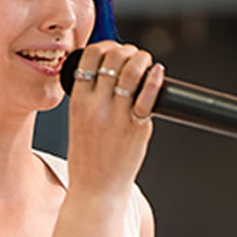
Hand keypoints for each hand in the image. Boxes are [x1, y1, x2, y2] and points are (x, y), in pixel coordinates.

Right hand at [66, 41, 163, 200]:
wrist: (96, 190)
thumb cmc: (88, 160)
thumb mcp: (78, 124)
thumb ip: (90, 100)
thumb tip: (109, 77)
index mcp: (78, 103)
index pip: (89, 57)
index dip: (105, 46)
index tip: (114, 50)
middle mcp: (97, 107)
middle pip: (113, 59)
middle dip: (128, 51)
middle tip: (135, 58)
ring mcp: (117, 117)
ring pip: (131, 72)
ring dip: (142, 60)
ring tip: (147, 64)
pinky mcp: (136, 128)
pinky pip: (148, 96)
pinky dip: (155, 80)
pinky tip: (158, 73)